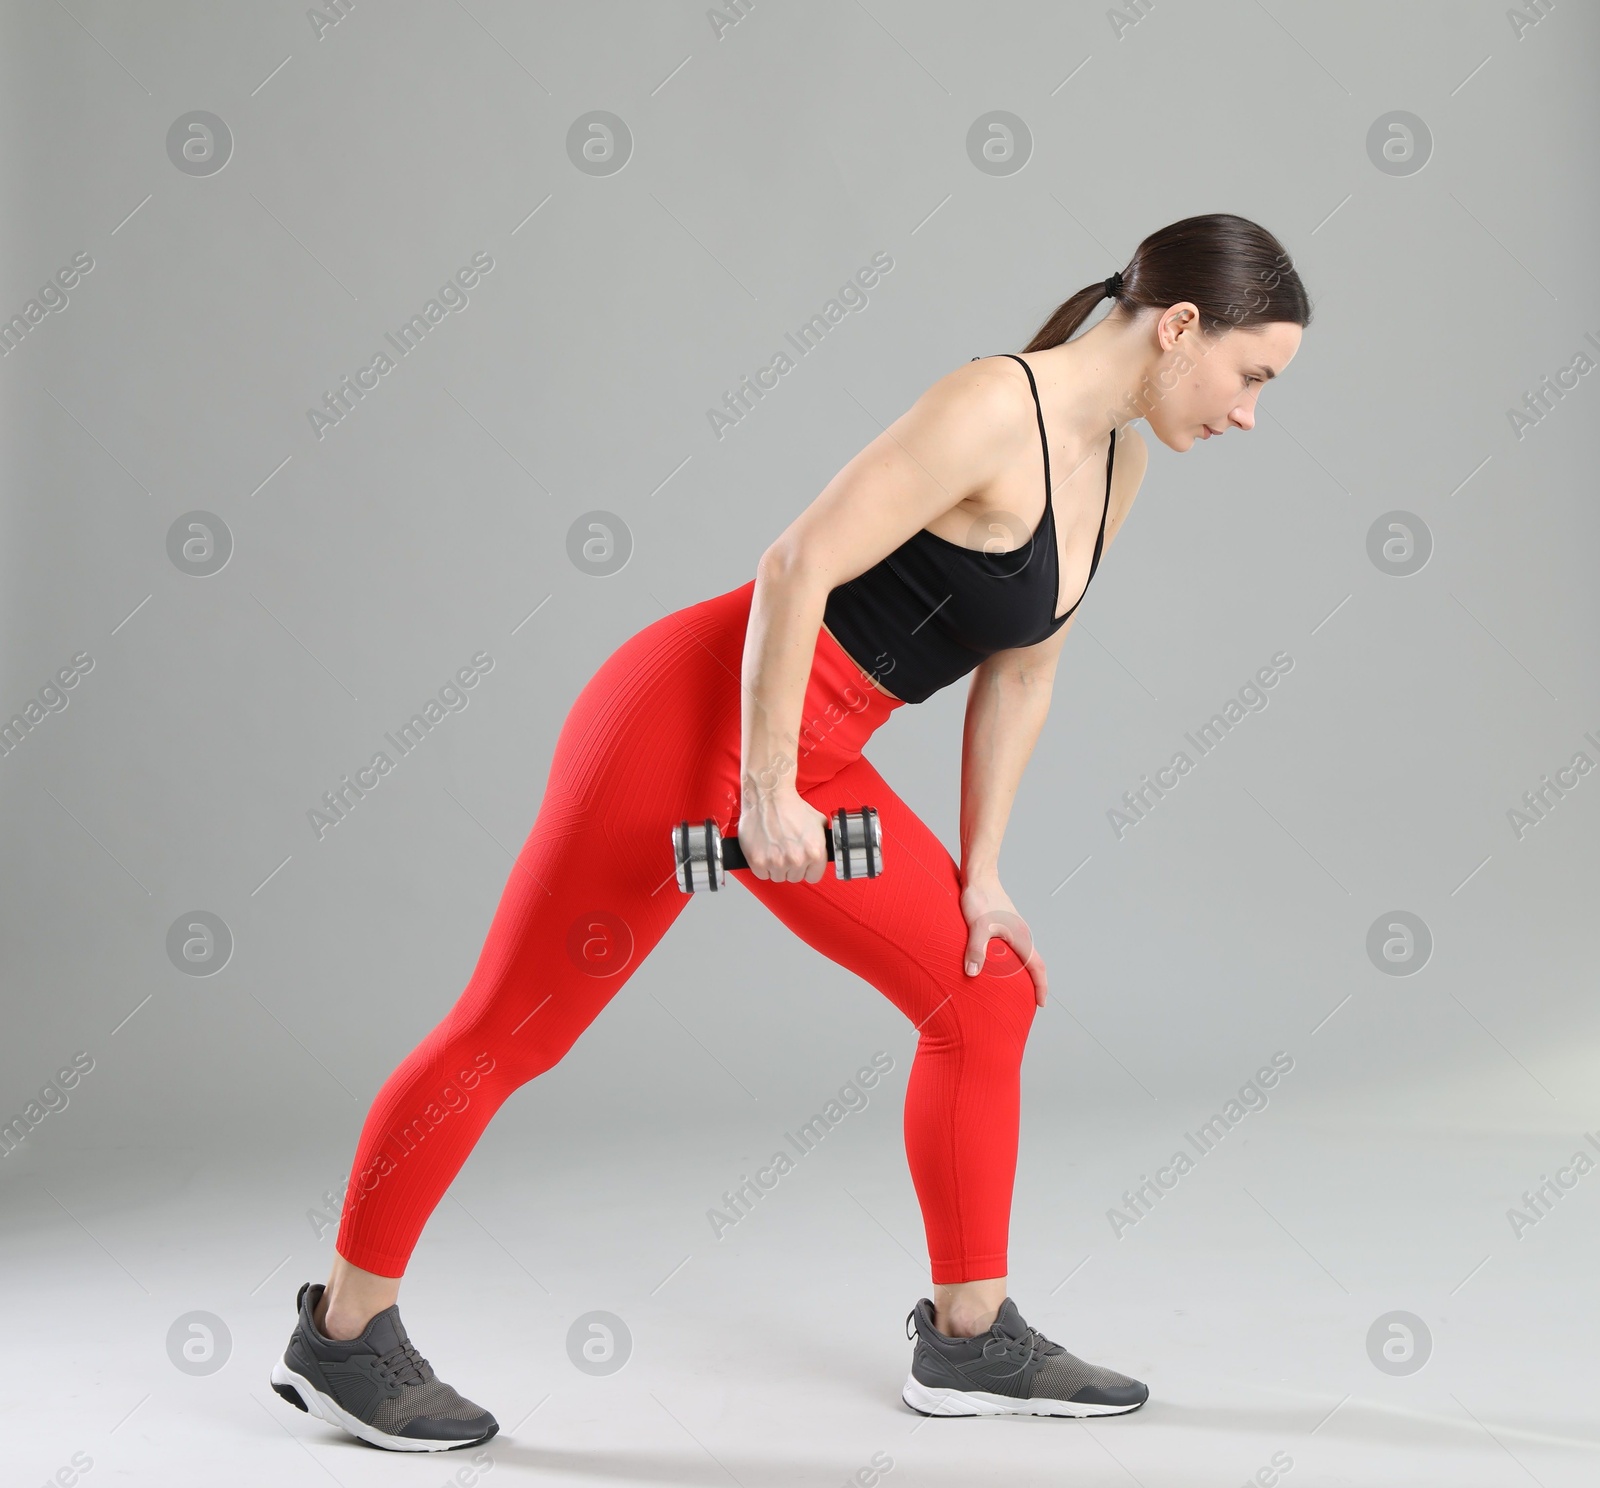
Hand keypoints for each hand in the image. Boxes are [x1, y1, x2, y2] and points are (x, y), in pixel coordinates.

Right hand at [737, 785, 829, 884]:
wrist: (769, 796)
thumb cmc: (792, 807)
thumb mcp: (819, 823)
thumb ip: (823, 842)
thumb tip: (824, 852)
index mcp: (815, 853)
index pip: (813, 877)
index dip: (807, 869)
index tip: (802, 863)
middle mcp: (796, 860)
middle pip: (794, 877)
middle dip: (791, 867)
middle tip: (785, 850)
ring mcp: (776, 862)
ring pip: (778, 877)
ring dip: (776, 867)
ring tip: (774, 848)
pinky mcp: (758, 861)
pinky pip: (762, 874)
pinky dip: (761, 866)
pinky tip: (764, 851)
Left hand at [959, 876, 1047, 1006]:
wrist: (978, 876)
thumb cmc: (981, 898)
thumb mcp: (977, 926)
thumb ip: (976, 949)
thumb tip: (973, 973)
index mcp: (1021, 937)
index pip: (1037, 967)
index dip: (1041, 986)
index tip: (1041, 1003)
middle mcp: (1021, 934)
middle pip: (1033, 963)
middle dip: (1034, 984)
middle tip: (1029, 1002)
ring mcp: (1013, 929)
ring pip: (1023, 955)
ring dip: (1022, 972)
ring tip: (1014, 988)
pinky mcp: (1003, 925)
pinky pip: (1012, 948)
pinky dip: (1010, 961)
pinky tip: (996, 965)